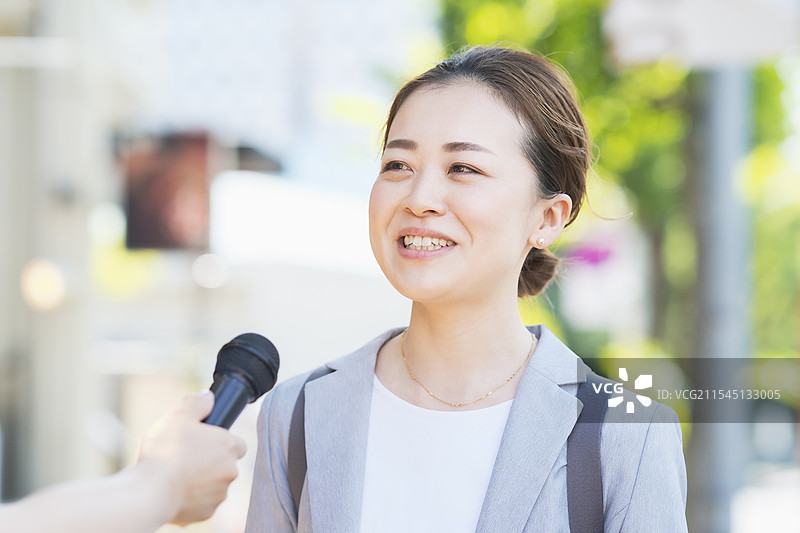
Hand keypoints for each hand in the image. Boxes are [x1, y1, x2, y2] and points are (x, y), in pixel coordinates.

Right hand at [137, 391, 246, 524]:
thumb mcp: (178, 416)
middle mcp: (230, 471)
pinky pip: (202, 503)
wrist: (150, 492)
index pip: (238, 443)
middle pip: (225, 464)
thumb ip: (196, 403)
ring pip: (214, 485)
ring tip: (176, 475)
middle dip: (210, 462)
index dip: (221, 441)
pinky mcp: (207, 513)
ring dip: (201, 481)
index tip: (204, 442)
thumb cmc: (165, 452)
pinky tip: (173, 491)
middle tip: (186, 458)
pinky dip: (192, 499)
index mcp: (229, 446)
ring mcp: (219, 494)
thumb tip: (207, 396)